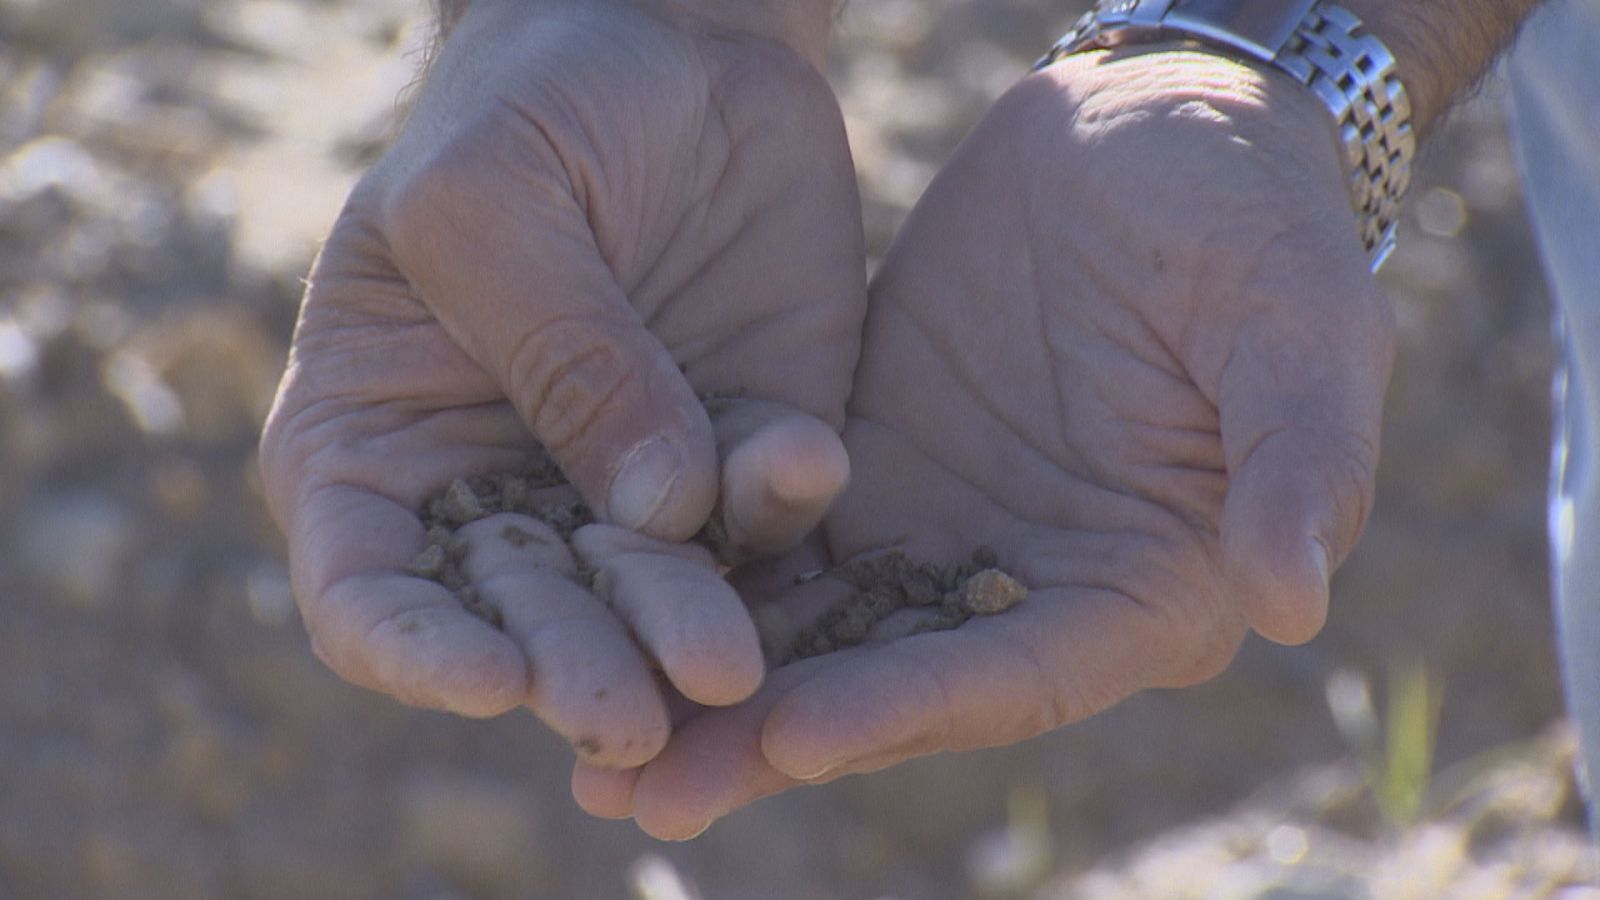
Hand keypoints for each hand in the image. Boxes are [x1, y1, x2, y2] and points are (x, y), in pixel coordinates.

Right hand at [258, 0, 862, 766]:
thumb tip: (652, 509)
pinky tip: (801, 460)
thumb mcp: (494, 196)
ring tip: (727, 661)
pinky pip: (771, 512)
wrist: (674, 45)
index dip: (415, 653)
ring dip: (688, 633)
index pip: (369, 590)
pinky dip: (786, 505)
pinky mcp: (744, 453)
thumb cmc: (529, 101)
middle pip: (527, 621)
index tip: (489, 678)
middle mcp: (505, 490)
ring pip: (655, 598)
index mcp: (382, 442)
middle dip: (576, 670)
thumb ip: (556, 347)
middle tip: (632, 711)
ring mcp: (632, 487)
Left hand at [579, 47, 1395, 836]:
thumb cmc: (1251, 217)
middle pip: (896, 686)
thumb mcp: (1295, 323)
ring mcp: (942, 531)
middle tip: (647, 795)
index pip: (1020, 674)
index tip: (798, 734)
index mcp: (1147, 586)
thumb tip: (1294, 602)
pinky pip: (775, 540)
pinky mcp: (869, 469)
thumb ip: (1298, 458)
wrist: (1150, 125)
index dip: (914, 708)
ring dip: (710, 692)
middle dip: (772, 742)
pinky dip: (698, 584)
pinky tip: (603, 614)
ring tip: (587, 754)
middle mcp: (1032, 586)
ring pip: (817, 631)